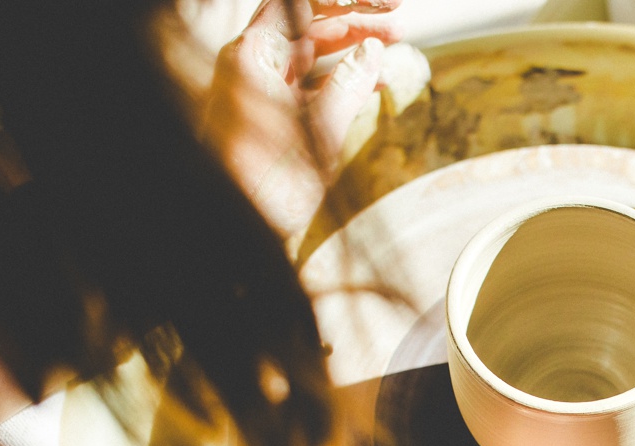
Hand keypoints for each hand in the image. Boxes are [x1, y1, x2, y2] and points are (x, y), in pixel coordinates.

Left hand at [204, 0, 402, 236]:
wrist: (238, 234)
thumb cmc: (264, 186)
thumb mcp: (319, 131)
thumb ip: (348, 85)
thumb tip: (372, 52)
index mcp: (253, 57)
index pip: (298, 4)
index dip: (344, 1)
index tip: (383, 3)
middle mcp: (251, 66)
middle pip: (306, 24)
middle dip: (354, 21)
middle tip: (397, 24)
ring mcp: (258, 90)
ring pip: (310, 53)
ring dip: (351, 49)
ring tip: (392, 46)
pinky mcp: (269, 116)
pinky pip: (308, 83)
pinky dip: (340, 79)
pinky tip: (372, 81)